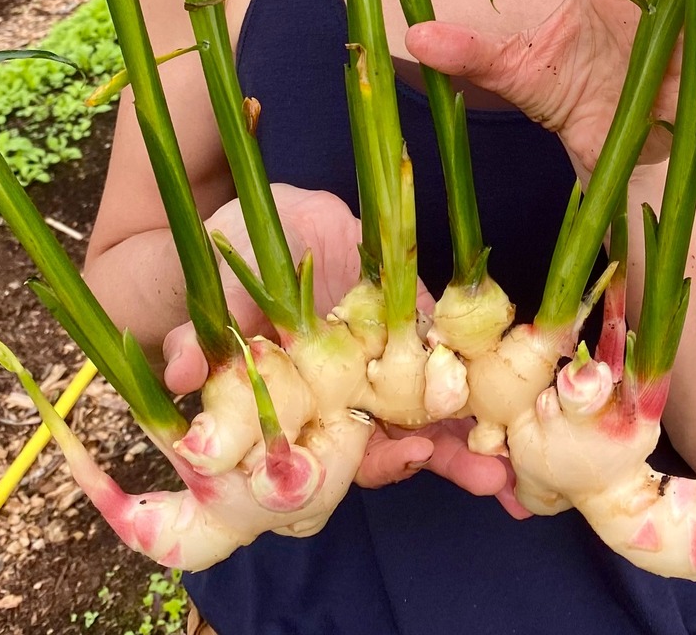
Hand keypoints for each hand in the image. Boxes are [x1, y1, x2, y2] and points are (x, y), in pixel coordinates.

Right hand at [161, 189, 528, 516]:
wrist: (271, 219)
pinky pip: (448, 347)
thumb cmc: (232, 262)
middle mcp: (344, 390)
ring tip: (514, 458)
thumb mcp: (216, 292)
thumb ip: (199, 336)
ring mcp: (382, 357)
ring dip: (469, 431)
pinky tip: (521, 380)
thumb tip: (174, 371)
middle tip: (487, 475)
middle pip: (393, 440)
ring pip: (427, 406)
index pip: (332, 452)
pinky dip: (481, 365)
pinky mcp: (412, 317)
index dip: (366, 462)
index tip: (401, 457)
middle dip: (438, 458)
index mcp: (298, 400)